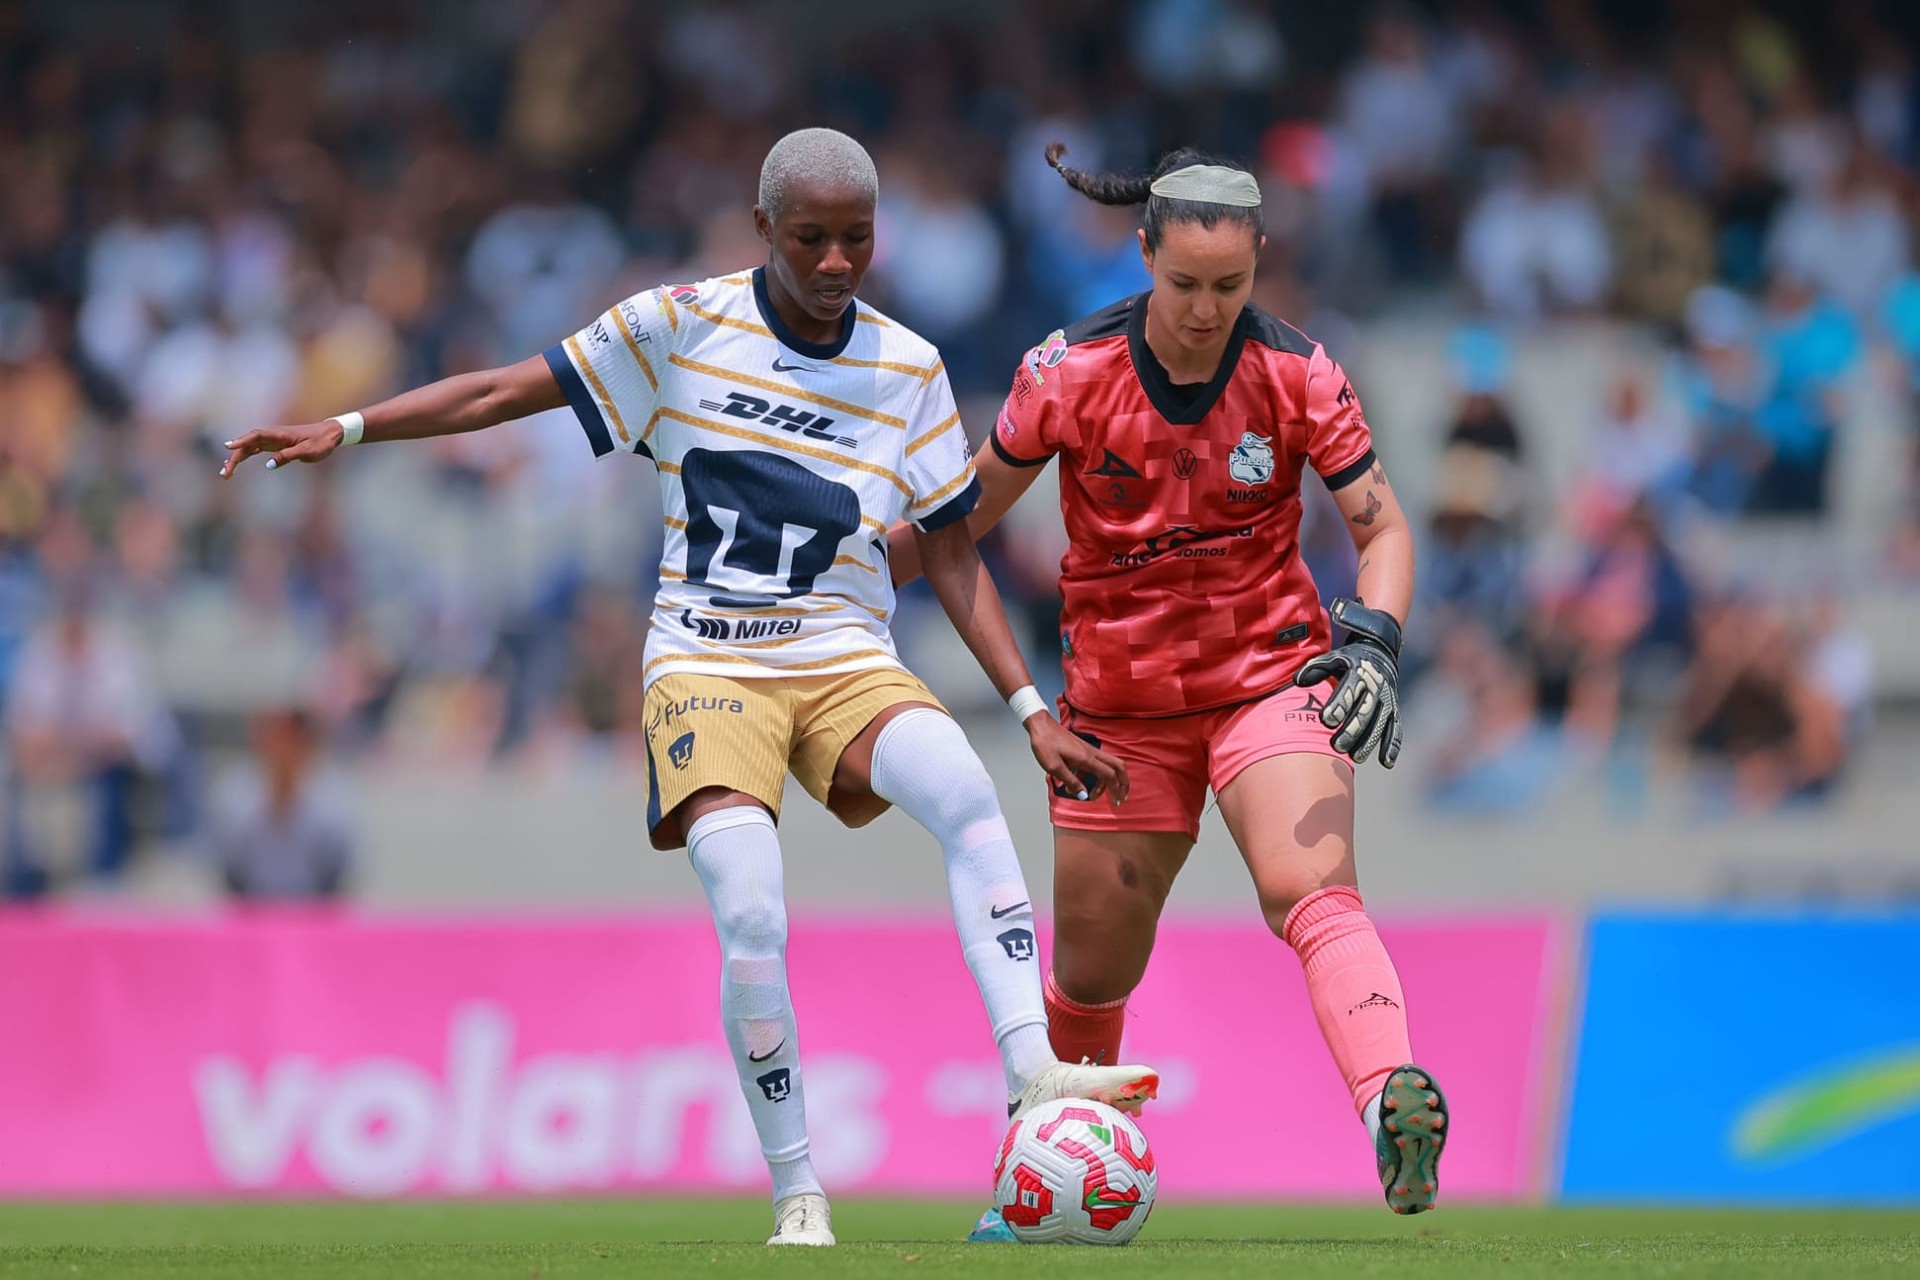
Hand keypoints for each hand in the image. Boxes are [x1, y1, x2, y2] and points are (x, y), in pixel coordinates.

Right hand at [219, 421, 346, 477]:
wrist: (330, 434)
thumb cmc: (321, 442)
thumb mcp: (307, 451)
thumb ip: (287, 456)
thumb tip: (268, 464)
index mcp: (280, 434)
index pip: (256, 435)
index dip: (241, 441)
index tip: (228, 447)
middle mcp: (273, 435)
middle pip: (248, 443)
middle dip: (234, 456)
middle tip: (225, 472)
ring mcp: (273, 439)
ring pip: (249, 446)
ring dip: (237, 457)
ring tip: (226, 472)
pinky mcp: (275, 445)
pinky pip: (256, 448)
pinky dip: (245, 455)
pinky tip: (236, 463)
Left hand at [1025, 714, 1128, 805]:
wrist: (1040, 726)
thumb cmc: (1045, 744)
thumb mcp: (1054, 767)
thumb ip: (1071, 782)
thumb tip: (1084, 796)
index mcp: (1086, 758)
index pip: (1109, 775)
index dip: (1116, 789)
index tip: (1116, 802)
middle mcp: (1091, 753)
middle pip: (1118, 766)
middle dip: (1123, 783)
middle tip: (1120, 797)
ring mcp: (1088, 750)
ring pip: (1108, 766)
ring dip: (1106, 782)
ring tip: (1094, 795)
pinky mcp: (1083, 749)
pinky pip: (1095, 764)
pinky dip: (1092, 776)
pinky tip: (1078, 783)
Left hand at [1295, 597, 1403, 767]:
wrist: (1380, 655)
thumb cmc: (1349, 662)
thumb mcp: (1334, 658)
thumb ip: (1316, 669)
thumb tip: (1297, 681)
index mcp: (1358, 674)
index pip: (1349, 690)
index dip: (1338, 705)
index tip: (1325, 720)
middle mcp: (1376, 688)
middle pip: (1365, 711)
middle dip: (1352, 729)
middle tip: (1336, 746)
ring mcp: (1387, 701)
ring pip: (1380, 724)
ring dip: (1369, 741)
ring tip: (1355, 757)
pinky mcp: (1394, 712)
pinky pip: (1395, 730)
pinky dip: (1392, 746)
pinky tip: (1386, 762)